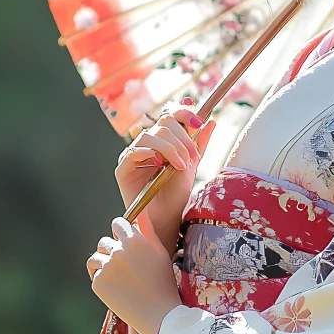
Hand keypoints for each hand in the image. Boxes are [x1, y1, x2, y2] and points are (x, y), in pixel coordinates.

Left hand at [87, 215, 182, 333]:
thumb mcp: (160, 251)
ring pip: (96, 257)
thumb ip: (148, 229)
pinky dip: (102, 279)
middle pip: (104, 241)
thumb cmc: (163, 281)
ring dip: (103, 262)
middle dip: (111, 248)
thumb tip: (141, 212)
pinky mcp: (98, 284)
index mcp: (134, 239)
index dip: (121, 230)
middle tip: (124, 263)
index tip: (124, 238)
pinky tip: (116, 286)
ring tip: (116, 274)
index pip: (118, 223)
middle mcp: (118, 250)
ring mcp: (106, 267)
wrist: (158, 313)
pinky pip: (94, 275)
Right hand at [115, 101, 215, 252]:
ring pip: (150, 135)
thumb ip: (199, 143)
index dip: (184, 114)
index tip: (197, 123)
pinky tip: (161, 164)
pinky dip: (150, 153)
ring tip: (180, 166)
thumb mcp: (192, 164)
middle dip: (181, 138)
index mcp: (163, 140)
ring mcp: (134, 154)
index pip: (170, 116)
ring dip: (170, 148)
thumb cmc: (177, 193)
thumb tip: (210, 121)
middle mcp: (147, 143)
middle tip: (191, 157)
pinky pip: (133, 152)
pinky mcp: (123, 168)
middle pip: (163, 123)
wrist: (166, 218)